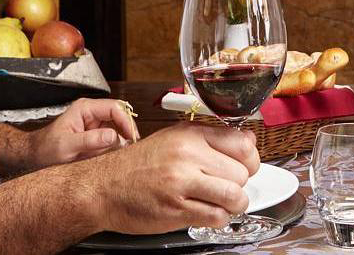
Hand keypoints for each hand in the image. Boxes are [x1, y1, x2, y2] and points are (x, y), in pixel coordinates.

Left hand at [30, 98, 140, 168]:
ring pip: (118, 128)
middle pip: (120, 116)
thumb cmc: (46, 148)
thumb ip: (90, 140)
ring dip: (121, 140)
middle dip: (127, 131)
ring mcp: (95, 124)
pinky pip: (112, 139)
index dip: (126, 121)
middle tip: (131, 146)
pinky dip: (115, 147)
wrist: (35, 156)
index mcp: (85, 108)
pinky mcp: (96, 136)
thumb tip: (114, 137)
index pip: (114, 108)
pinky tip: (113, 156)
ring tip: (120, 154)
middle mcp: (92, 113)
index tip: (131, 137)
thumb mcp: (66, 146)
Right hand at [91, 123, 260, 233]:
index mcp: (190, 135)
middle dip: (240, 184)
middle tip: (227, 187)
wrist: (102, 187)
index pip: (242, 144)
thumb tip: (248, 142)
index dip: (251, 159)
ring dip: (234, 204)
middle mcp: (187, 155)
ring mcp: (181, 183)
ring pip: (234, 195)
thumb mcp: (174, 139)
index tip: (246, 166)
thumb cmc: (136, 165)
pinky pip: (215, 216)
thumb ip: (211, 139)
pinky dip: (219, 218)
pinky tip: (208, 213)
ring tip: (224, 203)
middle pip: (242, 173)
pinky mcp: (176, 210)